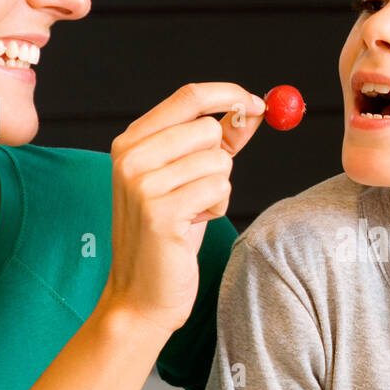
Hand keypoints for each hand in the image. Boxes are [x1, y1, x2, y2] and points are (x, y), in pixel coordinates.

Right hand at [102, 83, 264, 333]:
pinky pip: (218, 189)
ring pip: (218, 162)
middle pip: (208, 128)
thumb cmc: (168, 237)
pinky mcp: (160, 211)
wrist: (141, 295)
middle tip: (199, 192)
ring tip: (192, 214)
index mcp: (132, 141)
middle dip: (220, 160)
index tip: (258, 104)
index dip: (229, 94)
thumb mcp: (188, 180)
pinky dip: (216, 208)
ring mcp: (142, 183)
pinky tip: (193, 226)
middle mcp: (131, 156)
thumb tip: (252, 110)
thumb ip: (216, 142)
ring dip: (218, 190)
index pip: (188, 96)